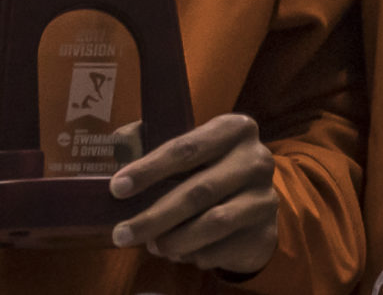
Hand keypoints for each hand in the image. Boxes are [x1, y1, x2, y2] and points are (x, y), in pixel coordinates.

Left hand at [109, 113, 277, 276]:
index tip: (117, 188)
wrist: (254, 204)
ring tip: (151, 246)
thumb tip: (120, 143)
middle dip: (154, 216)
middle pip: (199, 190)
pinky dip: (195, 254)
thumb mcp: (187, 149)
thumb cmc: (209, 169)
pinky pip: (223, 248)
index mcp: (234, 128)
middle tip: (122, 234)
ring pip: (214, 223)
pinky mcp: (265, 232)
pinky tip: (179, 253)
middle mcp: (256, 159)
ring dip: (174, 239)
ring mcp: (265, 197)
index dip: (149, 169)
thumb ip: (152, 140)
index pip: (186, 148)